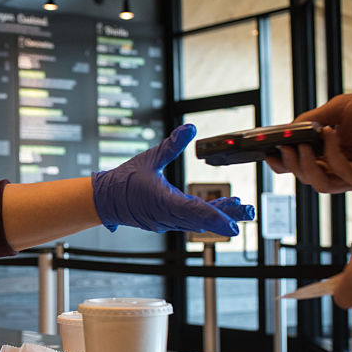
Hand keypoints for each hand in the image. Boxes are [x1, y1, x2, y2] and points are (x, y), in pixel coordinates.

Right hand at [91, 124, 254, 234]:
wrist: (103, 200)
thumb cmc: (122, 181)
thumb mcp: (149, 158)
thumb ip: (171, 145)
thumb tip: (189, 128)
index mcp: (164, 202)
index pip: (196, 212)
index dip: (218, 217)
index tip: (235, 223)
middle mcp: (167, 216)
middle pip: (203, 219)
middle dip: (227, 216)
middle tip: (248, 212)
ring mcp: (166, 221)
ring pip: (197, 222)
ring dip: (218, 216)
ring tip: (238, 208)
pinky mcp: (164, 220)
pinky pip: (188, 221)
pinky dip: (204, 216)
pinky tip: (216, 210)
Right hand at [266, 89, 351, 193]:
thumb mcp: (340, 108)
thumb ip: (312, 119)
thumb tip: (285, 129)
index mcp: (332, 151)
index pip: (301, 163)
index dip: (282, 161)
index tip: (268, 152)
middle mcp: (342, 167)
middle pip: (305, 176)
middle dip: (290, 163)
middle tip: (283, 147)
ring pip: (319, 184)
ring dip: (306, 166)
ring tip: (303, 145)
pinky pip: (342, 175)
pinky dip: (332, 156)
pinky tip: (332, 135)